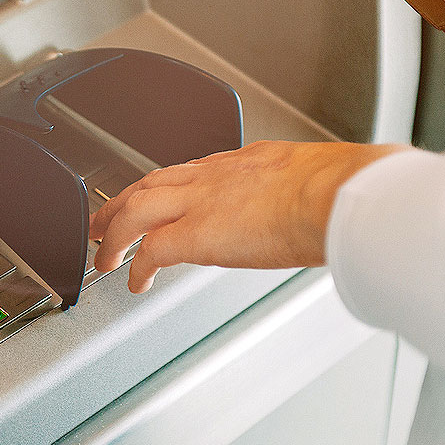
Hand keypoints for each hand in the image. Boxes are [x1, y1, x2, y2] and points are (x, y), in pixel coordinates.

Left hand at [89, 140, 404, 292]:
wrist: (337, 195)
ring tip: (104, 256)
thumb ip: (305, 190)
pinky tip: (134, 283)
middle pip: (149, 183)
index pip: (191, 171)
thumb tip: (320, 210)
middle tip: (105, 219)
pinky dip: (136, 267)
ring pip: (134, 209)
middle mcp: (214, 177)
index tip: (160, 199)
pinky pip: (151, 251)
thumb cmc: (341, 190)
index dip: (168, 187)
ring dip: (114, 233)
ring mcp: (200, 202)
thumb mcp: (317, 176)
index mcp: (244, 162)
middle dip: (121, 202)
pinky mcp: (195, 235)